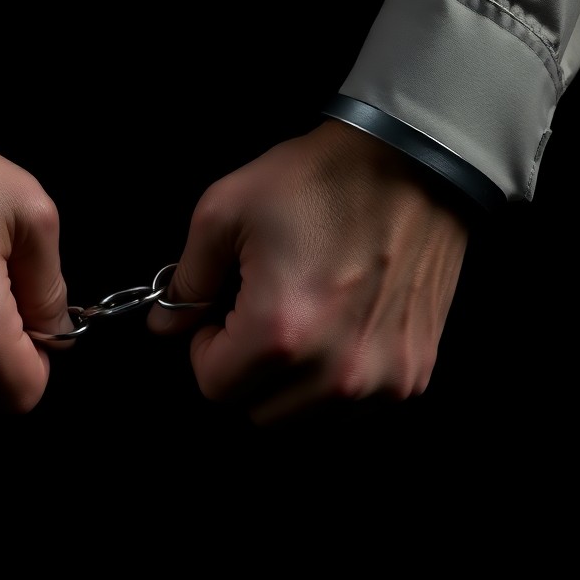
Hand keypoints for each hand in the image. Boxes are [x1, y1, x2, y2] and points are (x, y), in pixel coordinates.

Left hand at [147, 118, 470, 424]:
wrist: (413, 163)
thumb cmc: (319, 180)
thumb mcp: (225, 211)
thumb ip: (187, 280)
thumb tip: (166, 325)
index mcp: (280, 333)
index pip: (214, 387)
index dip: (206, 348)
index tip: (222, 313)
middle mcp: (335, 371)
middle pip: (259, 411)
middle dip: (247, 371)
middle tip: (259, 315)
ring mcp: (381, 378)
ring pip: (306, 415)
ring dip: (291, 382)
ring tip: (303, 318)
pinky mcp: (413, 374)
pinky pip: (355, 406)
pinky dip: (337, 378)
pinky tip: (342, 324)